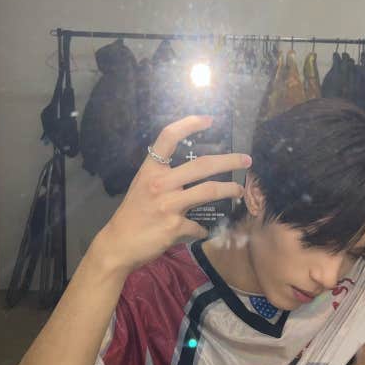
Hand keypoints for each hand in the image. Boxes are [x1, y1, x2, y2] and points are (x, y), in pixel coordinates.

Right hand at [97, 116, 250, 274]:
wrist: (118, 244)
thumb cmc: (131, 214)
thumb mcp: (142, 187)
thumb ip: (163, 177)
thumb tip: (191, 172)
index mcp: (150, 170)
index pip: (168, 137)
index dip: (189, 124)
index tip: (209, 119)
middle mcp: (160, 184)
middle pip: (201, 165)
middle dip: (228, 160)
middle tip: (246, 160)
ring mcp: (168, 205)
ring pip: (208, 190)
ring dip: (229, 189)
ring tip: (238, 190)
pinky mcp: (175, 226)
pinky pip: (198, 225)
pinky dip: (203, 228)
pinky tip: (204, 230)